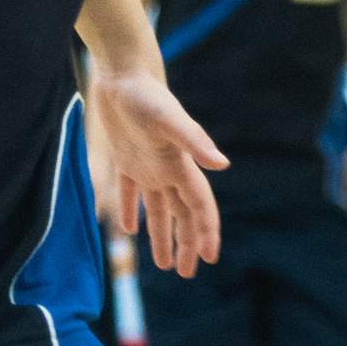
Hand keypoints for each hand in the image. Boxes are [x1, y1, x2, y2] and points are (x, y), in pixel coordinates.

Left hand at [89, 71, 226, 276]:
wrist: (123, 72)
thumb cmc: (146, 94)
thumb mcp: (169, 119)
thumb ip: (195, 141)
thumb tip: (222, 165)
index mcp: (181, 164)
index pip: (199, 205)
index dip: (205, 231)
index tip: (209, 258)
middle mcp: (168, 168)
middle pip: (182, 214)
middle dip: (186, 243)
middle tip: (187, 273)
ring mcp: (147, 164)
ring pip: (159, 208)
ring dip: (162, 235)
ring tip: (163, 264)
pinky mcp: (125, 157)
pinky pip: (128, 191)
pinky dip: (130, 210)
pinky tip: (128, 230)